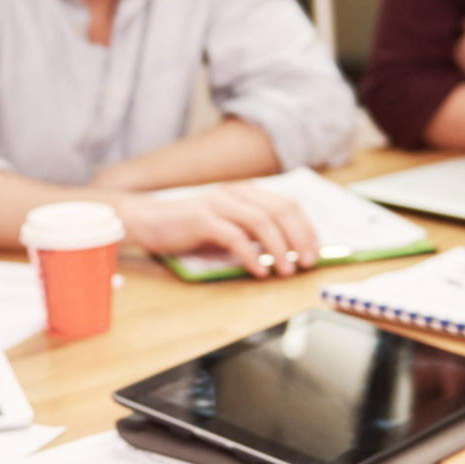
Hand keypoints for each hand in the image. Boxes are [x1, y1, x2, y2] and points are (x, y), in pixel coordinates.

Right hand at [116, 183, 319, 276]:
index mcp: (246, 193)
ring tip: (286, 270)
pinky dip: (251, 255)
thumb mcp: (227, 226)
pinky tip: (258, 270)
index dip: (307, 228)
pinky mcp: (203, 220)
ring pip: (262, 222)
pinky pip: (235, 236)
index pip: (288, 205)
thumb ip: (252, 233)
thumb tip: (286, 252)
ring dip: (279, 248)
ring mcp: (219, 204)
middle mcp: (236, 193)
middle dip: (299, 238)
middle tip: (306, 262)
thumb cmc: (189, 228)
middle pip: (281, 211)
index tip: (315, 251)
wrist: (148, 221)